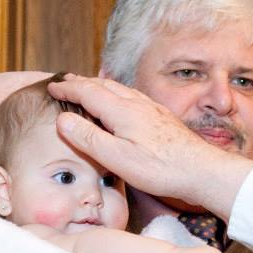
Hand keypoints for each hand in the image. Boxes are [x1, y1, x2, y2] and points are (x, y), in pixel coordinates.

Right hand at [48, 75, 252, 221]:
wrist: (201, 170)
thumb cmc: (160, 168)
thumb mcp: (117, 158)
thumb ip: (89, 137)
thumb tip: (63, 119)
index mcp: (122, 111)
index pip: (87, 92)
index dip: (67, 88)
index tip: (52, 87)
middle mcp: (137, 103)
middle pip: (103, 85)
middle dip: (81, 82)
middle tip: (65, 82)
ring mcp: (151, 108)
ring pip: (119, 89)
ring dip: (99, 85)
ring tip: (88, 87)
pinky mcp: (161, 117)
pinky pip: (132, 96)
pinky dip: (117, 93)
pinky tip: (122, 101)